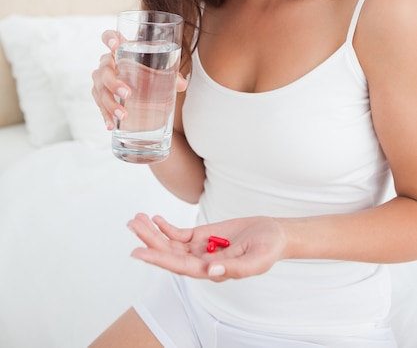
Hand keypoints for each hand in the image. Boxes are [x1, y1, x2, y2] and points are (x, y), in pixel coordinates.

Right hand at [91, 31, 187, 129]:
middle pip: (104, 70)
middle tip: (128, 94)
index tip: (115, 45)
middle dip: (113, 83)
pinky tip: (111, 124)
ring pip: (99, 89)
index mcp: (120, 49)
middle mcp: (107, 62)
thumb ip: (171, 73)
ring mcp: (101, 79)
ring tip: (123, 116)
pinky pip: (99, 104)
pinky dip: (105, 114)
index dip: (109, 38)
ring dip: (110, 104)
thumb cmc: (149, 69)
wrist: (141, 81)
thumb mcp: (161, 68)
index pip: (109, 36)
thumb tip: (181, 85)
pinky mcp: (100, 94)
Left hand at [127, 213, 286, 280]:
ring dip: (153, 232)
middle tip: (131, 225)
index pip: (178, 266)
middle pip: (169, 252)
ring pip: (170, 242)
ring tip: (136, 219)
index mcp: (211, 271)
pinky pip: (180, 234)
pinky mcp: (203, 235)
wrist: (274, 234)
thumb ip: (234, 268)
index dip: (158, 258)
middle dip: (149, 239)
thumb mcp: (256, 260)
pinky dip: (166, 227)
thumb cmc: (268, 249)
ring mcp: (200, 248)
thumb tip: (210, 271)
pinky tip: (155, 218)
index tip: (138, 252)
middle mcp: (200, 262)